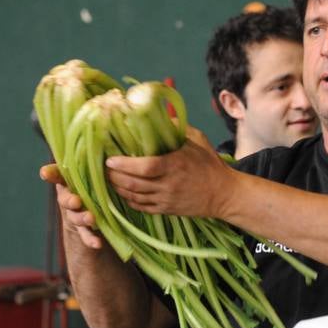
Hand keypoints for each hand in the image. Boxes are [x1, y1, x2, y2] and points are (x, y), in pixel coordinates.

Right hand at [40, 163, 106, 250]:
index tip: (45, 172)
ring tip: (91, 218)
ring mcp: (76, 216)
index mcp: (70, 183)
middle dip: (70, 201)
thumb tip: (95, 129)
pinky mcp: (85, 231)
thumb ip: (90, 160)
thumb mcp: (93, 173)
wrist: (95, 216)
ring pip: (76, 218)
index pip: (58, 177)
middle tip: (76, 201)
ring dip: (83, 218)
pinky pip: (86, 236)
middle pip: (65, 200)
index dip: (52, 174)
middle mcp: (70, 199)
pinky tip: (97, 243)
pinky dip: (91, 240)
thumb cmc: (94, 188)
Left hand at [104, 126, 234, 217]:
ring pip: (134, 196)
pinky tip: (124, 192)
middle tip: (104, 169)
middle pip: (134, 184)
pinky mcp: (167, 210)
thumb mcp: (198, 140)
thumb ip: (177, 128)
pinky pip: (142, 208)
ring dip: (118, 188)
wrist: (224, 194)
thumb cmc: (210, 164)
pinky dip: (129, 200)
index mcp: (175, 165)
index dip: (125, 165)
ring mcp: (167, 200)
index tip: (110, 160)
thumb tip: (156, 117)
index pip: (145, 167)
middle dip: (114, 177)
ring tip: (110, 179)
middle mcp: (169, 184)